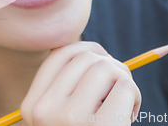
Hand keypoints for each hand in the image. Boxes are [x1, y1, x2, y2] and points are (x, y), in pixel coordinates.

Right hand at [21, 42, 140, 125]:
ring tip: (123, 104)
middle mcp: (44, 110)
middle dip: (111, 65)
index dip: (88, 49)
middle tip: (118, 87)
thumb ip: (68, 87)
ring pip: (107, 68)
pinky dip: (135, 97)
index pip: (60, 53)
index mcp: (32, 106)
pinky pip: (125, 87)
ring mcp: (70, 119)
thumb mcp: (63, 117)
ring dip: (124, 81)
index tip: (104, 59)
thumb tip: (95, 52)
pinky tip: (129, 116)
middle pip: (86, 58)